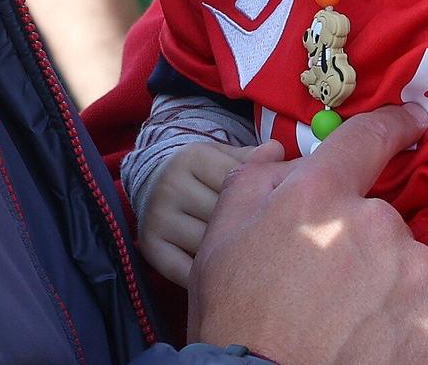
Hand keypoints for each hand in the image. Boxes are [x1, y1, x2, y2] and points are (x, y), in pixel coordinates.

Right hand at [138, 140, 279, 287]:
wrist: (156, 185)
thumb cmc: (204, 174)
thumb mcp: (225, 157)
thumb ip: (253, 159)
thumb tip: (277, 151)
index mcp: (194, 157)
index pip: (239, 185)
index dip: (260, 204)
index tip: (277, 216)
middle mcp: (171, 184)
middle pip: (224, 218)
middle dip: (248, 232)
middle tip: (270, 246)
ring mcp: (158, 216)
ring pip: (207, 245)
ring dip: (230, 257)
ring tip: (249, 261)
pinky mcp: (149, 244)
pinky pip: (186, 271)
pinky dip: (208, 277)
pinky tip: (224, 274)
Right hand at [189, 102, 427, 363]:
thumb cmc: (238, 330)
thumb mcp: (219, 245)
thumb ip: (253, 183)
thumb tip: (283, 152)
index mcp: (317, 196)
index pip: (366, 139)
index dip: (392, 127)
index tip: (412, 124)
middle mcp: (375, 223)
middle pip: (387, 224)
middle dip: (369, 253)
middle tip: (338, 299)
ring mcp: (420, 273)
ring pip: (417, 271)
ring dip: (397, 295)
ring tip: (361, 336)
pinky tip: (391, 355)